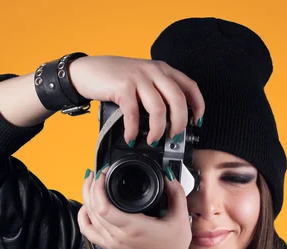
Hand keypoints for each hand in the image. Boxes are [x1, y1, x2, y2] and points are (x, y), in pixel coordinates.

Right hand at [68, 55, 204, 144]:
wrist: (87, 71)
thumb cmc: (115, 79)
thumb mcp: (143, 80)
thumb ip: (157, 92)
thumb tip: (171, 121)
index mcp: (163, 70)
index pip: (190, 86)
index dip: (198, 107)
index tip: (196, 123)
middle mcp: (154, 71)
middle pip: (178, 100)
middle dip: (179, 124)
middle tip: (173, 137)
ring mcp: (139, 78)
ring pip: (159, 109)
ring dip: (157, 130)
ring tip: (152, 140)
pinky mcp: (123, 87)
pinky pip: (134, 114)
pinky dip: (133, 130)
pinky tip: (131, 137)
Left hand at [77, 165, 192, 248]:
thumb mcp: (180, 219)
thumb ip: (176, 194)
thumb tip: (168, 176)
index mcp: (133, 228)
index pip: (103, 206)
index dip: (99, 186)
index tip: (106, 173)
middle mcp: (117, 236)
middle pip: (92, 207)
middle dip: (91, 185)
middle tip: (99, 173)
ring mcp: (110, 242)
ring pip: (87, 216)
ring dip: (87, 196)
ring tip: (92, 182)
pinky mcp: (107, 247)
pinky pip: (86, 230)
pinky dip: (83, 215)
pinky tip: (87, 205)